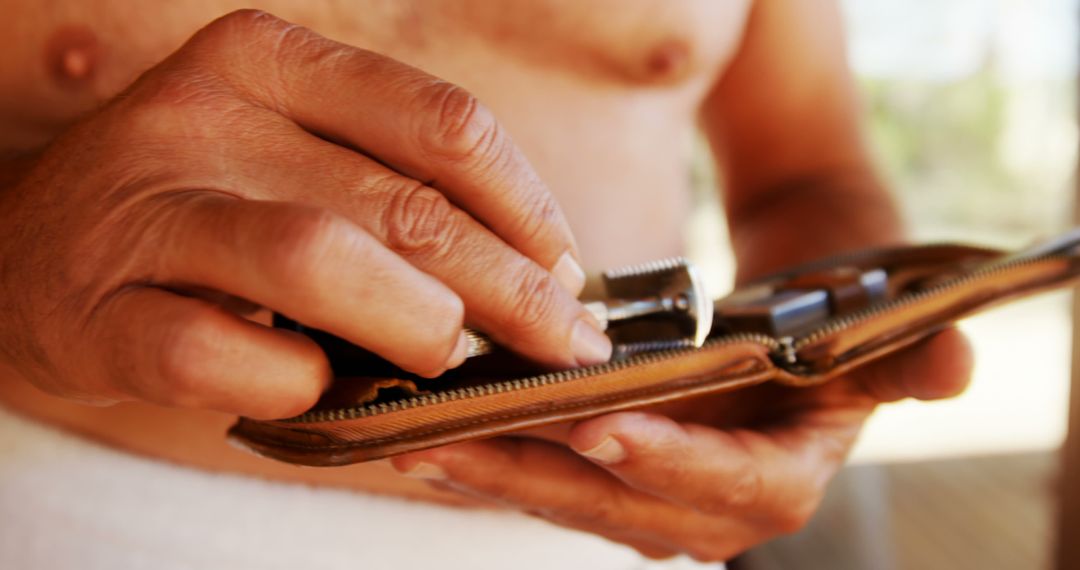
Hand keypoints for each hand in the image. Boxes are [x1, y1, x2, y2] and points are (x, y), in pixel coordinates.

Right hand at [0, 10, 610, 419]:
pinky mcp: (101, 313)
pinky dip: (294, 385)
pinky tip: (320, 390)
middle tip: (560, 344)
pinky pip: (222, 357)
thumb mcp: (287, 153)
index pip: (441, 125)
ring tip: (454, 365)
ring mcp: (146, 211)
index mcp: (268, 60)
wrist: (26, 250)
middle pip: (401, 204)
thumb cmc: (194, 206)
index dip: (527, 207)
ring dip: (413, 327)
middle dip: (507, 289)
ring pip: (316, 261)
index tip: (568, 270)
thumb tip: (534, 272)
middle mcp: (204, 117)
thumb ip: (389, 188)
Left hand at [391, 328, 972, 560]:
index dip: (666, 462)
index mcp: (780, 482)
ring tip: (419, 438)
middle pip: (618, 503)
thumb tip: (957, 364)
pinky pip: (549, 475)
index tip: (599, 427)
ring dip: (495, 472)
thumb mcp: (878, 334)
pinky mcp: (612, 476)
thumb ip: (910, 359)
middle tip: (457, 438)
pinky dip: (495, 455)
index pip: (723, 485)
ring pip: (567, 497)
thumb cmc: (835, 314)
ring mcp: (654, 497)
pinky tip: (434, 429)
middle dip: (538, 476)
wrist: (798, 313)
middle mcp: (711, 508)